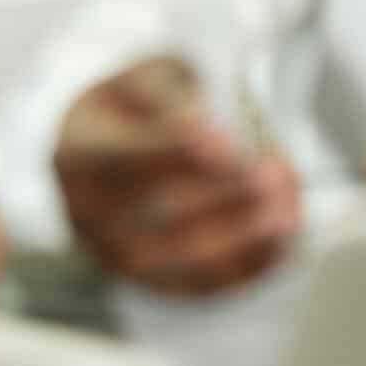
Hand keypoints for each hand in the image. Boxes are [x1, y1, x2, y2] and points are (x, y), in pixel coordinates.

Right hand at [55, 59, 300, 295]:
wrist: (109, 151)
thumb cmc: (136, 107)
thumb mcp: (145, 81)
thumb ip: (171, 102)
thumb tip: (209, 135)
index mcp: (78, 154)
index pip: (122, 157)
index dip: (175, 151)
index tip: (228, 145)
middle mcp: (90, 215)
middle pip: (158, 215)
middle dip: (225, 196)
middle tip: (273, 174)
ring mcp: (120, 256)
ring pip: (186, 258)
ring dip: (245, 236)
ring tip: (288, 207)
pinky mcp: (155, 283)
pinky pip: (208, 285)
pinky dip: (250, 263)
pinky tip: (284, 238)